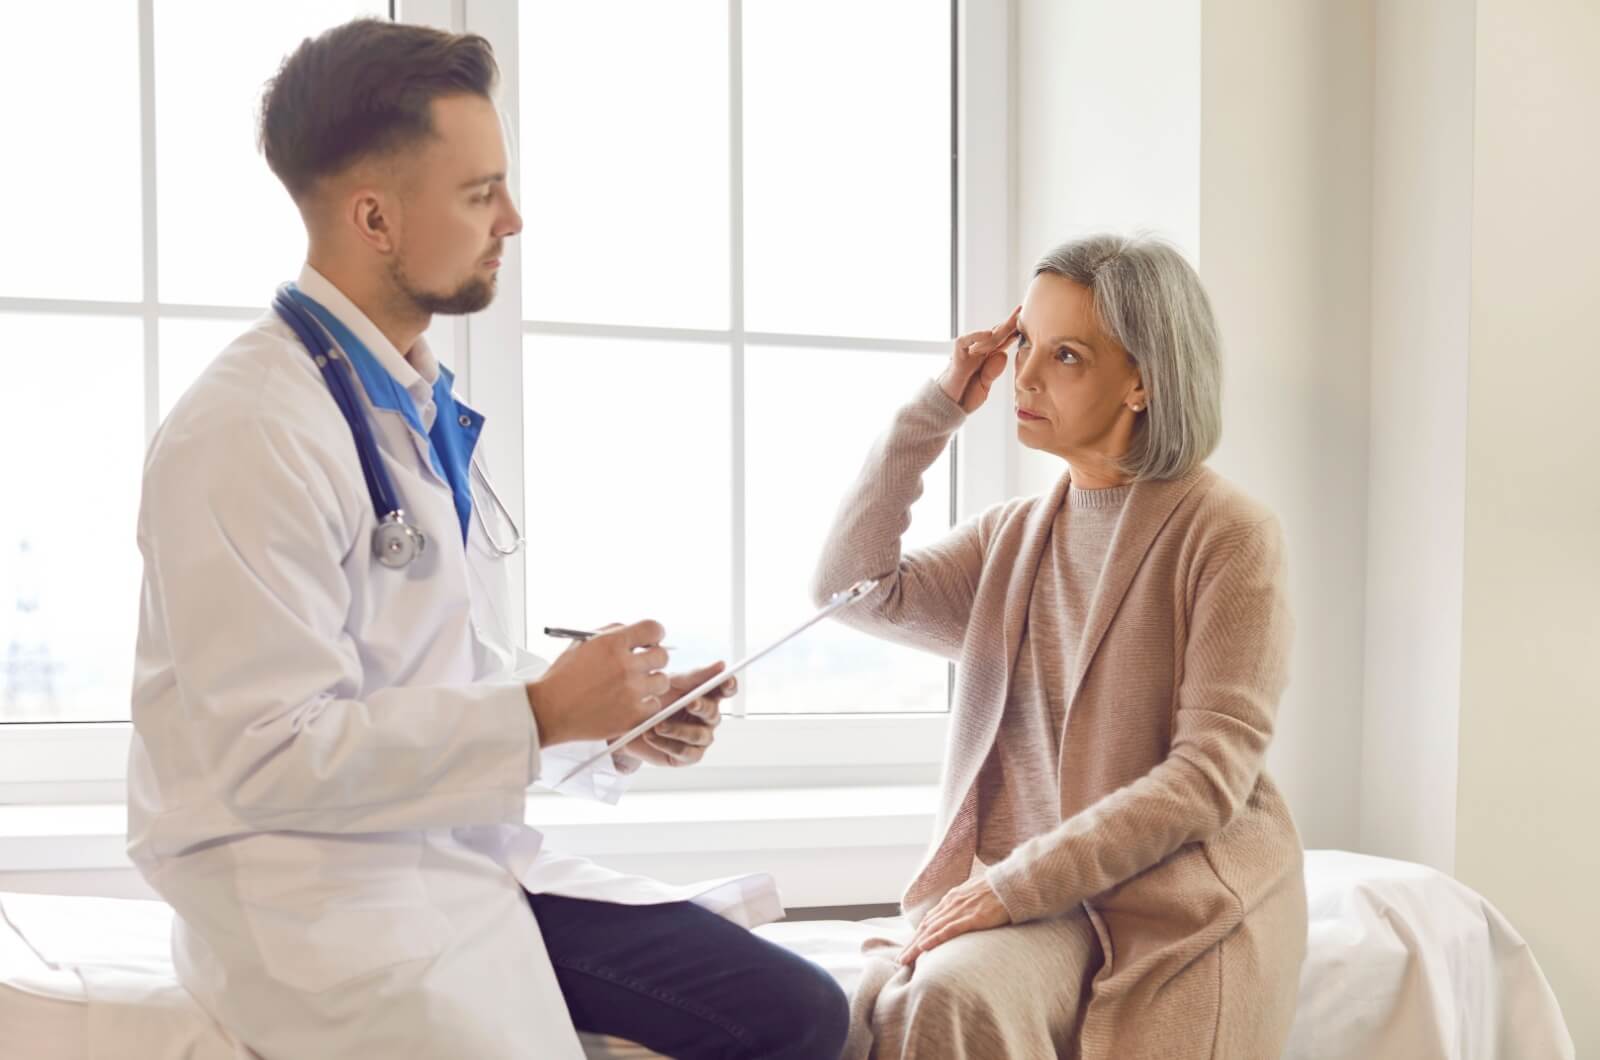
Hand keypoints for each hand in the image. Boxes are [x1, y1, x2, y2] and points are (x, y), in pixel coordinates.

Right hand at [524, 620, 669, 745]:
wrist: (549, 710)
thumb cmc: (563, 677)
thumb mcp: (582, 643)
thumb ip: (612, 633)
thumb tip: (637, 634)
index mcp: (612, 643)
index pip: (654, 629)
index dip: (655, 634)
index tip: (651, 641)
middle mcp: (625, 666)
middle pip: (662, 656)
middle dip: (653, 659)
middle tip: (643, 666)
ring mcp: (631, 691)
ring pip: (662, 682)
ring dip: (651, 683)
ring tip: (633, 687)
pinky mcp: (633, 716)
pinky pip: (655, 706)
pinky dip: (645, 706)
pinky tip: (630, 704)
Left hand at [617, 662, 735, 767]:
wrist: (629, 723)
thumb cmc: (655, 700)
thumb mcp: (672, 683)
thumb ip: (696, 676)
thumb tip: (721, 665)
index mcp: (706, 696)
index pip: (725, 691)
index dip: (729, 686)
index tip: (726, 681)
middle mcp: (707, 718)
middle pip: (713, 713)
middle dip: (702, 707)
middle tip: (690, 702)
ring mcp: (700, 738)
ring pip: (699, 735)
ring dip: (678, 729)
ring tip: (658, 725)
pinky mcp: (688, 756)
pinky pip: (685, 752)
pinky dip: (667, 744)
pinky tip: (652, 736)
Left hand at [897, 876, 1011, 965]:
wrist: (1013, 884)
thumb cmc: (999, 891)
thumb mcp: (977, 895)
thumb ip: (966, 905)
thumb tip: (963, 917)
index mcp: (952, 898)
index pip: (930, 920)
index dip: (918, 935)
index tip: (909, 948)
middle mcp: (951, 903)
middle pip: (925, 926)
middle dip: (911, 944)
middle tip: (900, 960)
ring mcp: (960, 910)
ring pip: (931, 930)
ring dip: (916, 946)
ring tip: (905, 960)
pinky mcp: (972, 918)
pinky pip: (948, 930)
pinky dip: (934, 939)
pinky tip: (924, 948)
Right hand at [937, 306, 1020, 412]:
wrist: (947, 408)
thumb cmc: (964, 396)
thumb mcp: (984, 385)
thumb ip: (992, 372)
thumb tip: (1002, 354)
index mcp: (986, 360)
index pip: (1002, 342)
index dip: (1014, 333)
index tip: (1029, 324)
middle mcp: (977, 353)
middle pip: (995, 335)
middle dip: (1009, 324)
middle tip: (1021, 312)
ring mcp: (967, 354)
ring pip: (983, 337)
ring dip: (998, 329)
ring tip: (1012, 321)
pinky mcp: (956, 357)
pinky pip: (964, 342)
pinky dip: (975, 337)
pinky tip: (988, 334)